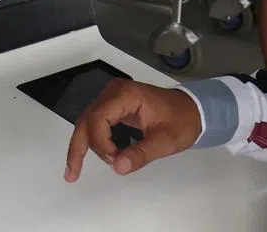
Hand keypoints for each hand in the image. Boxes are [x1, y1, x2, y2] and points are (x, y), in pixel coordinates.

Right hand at [65, 81, 201, 181]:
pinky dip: (89, 140)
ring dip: (82, 146)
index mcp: (126, 95)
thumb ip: (142, 153)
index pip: (98, 118)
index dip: (101, 143)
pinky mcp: (113, 105)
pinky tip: (80, 156)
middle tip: (74, 173)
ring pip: (86, 122)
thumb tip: (119, 166)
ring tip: (77, 170)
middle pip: (86, 120)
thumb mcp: (166, 140)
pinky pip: (94, 122)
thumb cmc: (182, 120)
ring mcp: (112, 98)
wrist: (192, 109)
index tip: (115, 160)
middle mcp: (114, 92)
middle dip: (79, 148)